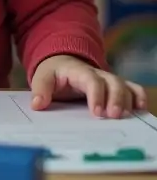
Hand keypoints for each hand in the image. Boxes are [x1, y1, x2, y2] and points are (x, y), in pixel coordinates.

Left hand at [31, 55, 146, 118]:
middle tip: (114, 116)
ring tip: (127, 116)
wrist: (62, 63)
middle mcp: (98, 74)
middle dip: (116, 99)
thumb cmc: (53, 73)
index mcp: (79, 71)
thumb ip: (40, 90)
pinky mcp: (115, 86)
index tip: (97, 112)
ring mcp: (108, 80)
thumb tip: (37, 104)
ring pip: (125, 86)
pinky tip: (141, 109)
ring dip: (128, 101)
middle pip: (113, 82)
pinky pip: (132, 88)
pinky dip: (139, 96)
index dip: (96, 95)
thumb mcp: (42, 78)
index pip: (92, 80)